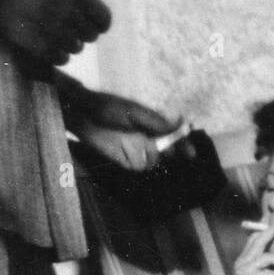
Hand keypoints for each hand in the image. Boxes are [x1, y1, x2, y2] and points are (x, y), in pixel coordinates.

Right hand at [0, 0, 110, 64]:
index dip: (100, 25)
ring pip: (77, 49)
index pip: (104, 18)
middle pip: (91, 36)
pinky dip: (57, 56)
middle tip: (67, 30)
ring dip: (68, 45)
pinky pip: (62, 59)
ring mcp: (53, 28)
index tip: (92, 26)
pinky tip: (47, 46)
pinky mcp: (40, 45)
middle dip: (82, 35)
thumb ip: (83, 1)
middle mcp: (66, 9)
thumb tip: (103, 25)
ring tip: (53, 35)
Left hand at [67, 91, 181, 171]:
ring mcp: (136, 149)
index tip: (190, 151)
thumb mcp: (134, 112)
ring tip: (149, 149)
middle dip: (174, 153)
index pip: (173, 134)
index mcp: (152, 123)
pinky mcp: (125, 160)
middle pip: (167, 150)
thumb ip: (155, 121)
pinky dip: (140, 163)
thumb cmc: (109, 108)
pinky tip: (135, 155)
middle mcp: (147, 137)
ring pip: (154, 160)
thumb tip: (178, 122)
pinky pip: (139, 166)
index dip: (183, 143)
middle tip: (173, 154)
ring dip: (155, 157)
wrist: (83, 115)